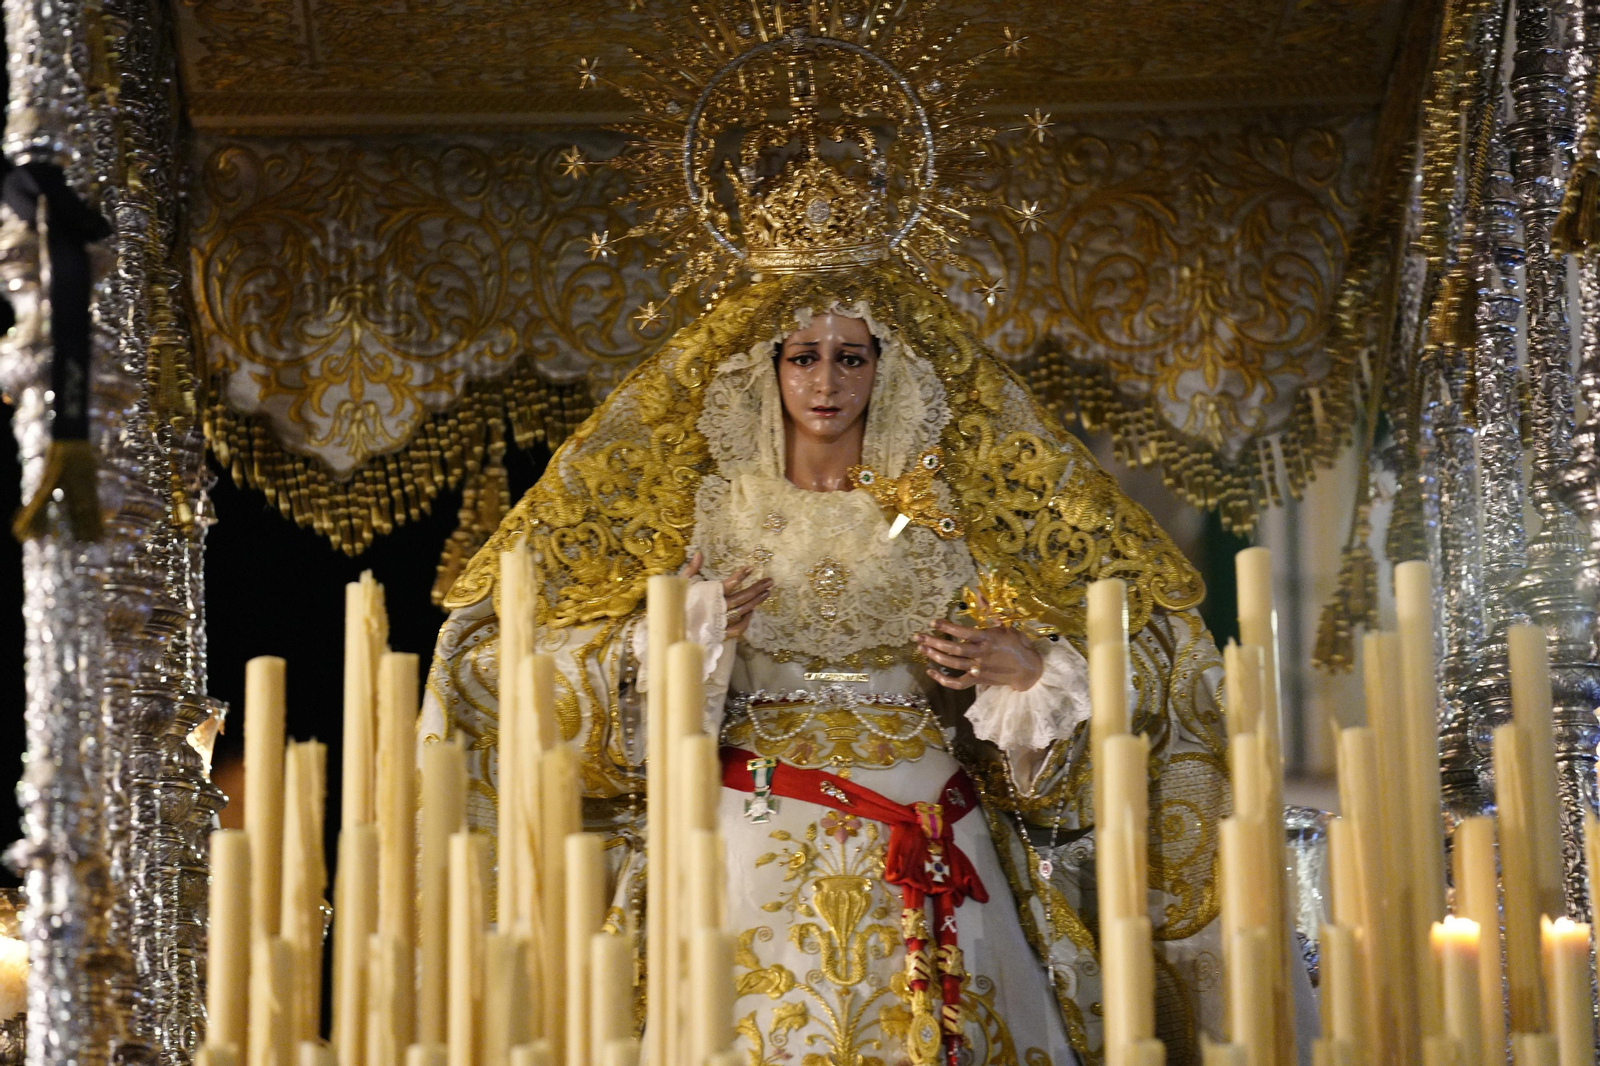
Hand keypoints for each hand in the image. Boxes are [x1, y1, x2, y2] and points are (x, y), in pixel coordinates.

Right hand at [683, 552, 772, 639]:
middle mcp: (717, 609)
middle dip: (757, 588)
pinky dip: (747, 621)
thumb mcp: (682, 584)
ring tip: (766, 592)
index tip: (750, 568)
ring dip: (756, 602)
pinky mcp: (721, 634)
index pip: (728, 584)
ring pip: (743, 611)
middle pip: (741, 598)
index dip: (740, 576)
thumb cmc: (676, 604)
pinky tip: (752, 612)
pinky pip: (739, 628)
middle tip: (769, 581)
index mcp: (708, 595)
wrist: (671, 629)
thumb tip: (700, 553)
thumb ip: (692, 569)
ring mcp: (720, 622)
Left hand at [914, 617, 1042, 691]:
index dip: (946, 627)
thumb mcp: (1007, 626)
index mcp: (987, 638)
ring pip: (952, 664)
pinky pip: (957, 683)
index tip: (932, 622)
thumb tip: (980, 594)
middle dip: (933, 642)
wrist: (1027, 670)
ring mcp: (978, 668)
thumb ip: (990, 612)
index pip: (963, 632)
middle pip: (953, 649)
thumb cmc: (1016, 645)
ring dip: (935, 656)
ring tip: (921, 649)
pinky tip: (930, 672)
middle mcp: (980, 653)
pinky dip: (943, 680)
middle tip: (917, 637)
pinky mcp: (977, 680)